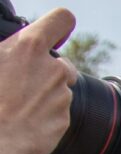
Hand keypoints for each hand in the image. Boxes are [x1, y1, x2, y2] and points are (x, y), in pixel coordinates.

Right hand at [0, 9, 77, 153]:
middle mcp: (54, 69)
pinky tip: (24, 120)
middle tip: (21, 83)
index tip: (54, 33)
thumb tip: (13, 52)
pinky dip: (45, 115)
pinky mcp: (65, 119)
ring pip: (58, 90)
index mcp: (29, 47)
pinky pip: (57, 112)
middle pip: (61, 63)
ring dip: (44, 94)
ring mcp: (62, 96)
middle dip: (47, 71)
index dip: (58, 25)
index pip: (61, 20)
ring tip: (17, 104)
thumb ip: (8, 50)